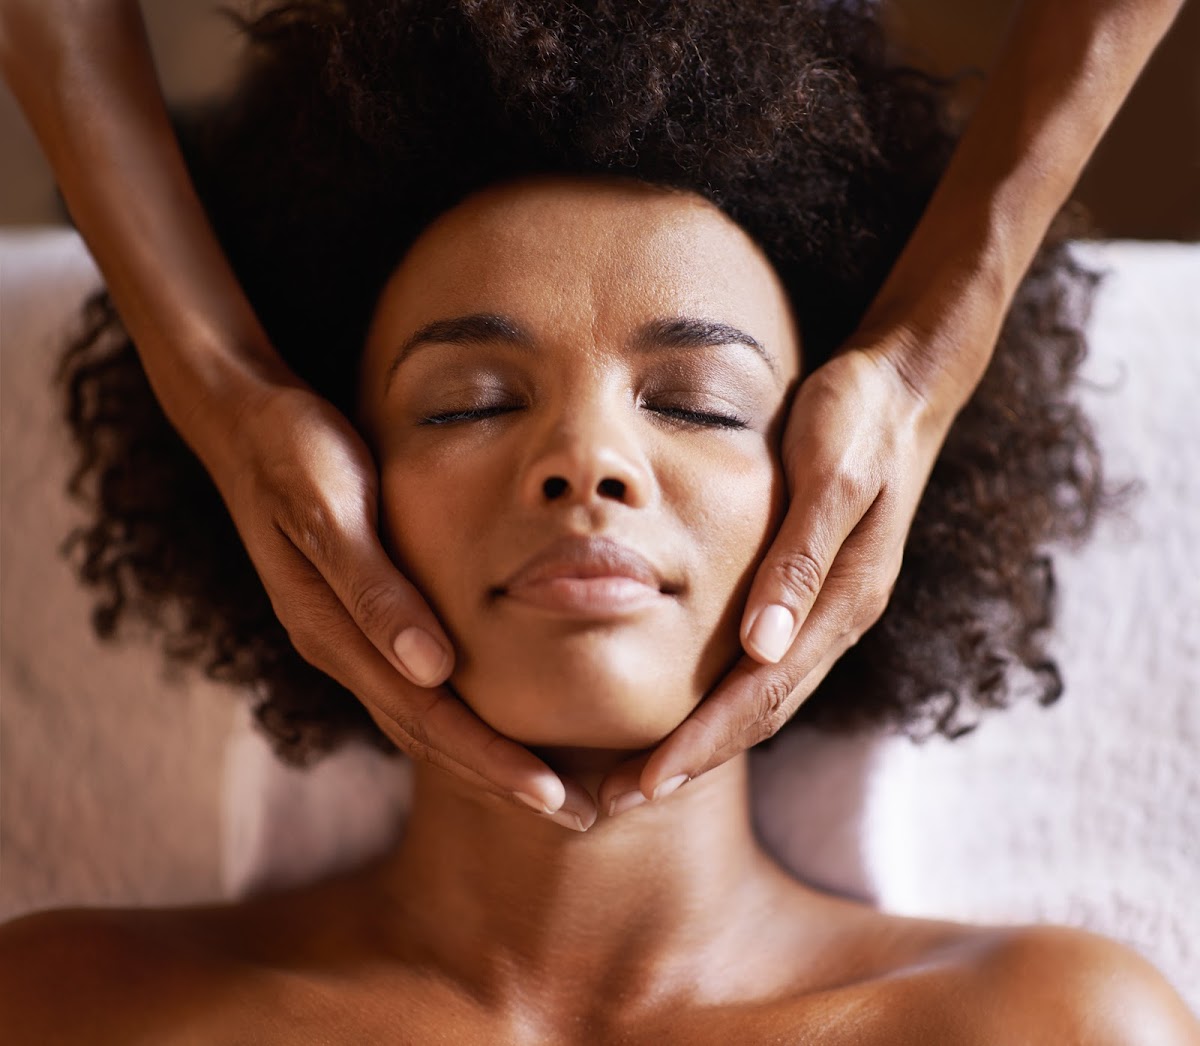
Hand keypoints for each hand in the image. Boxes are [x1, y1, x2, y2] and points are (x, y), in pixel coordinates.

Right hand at [201, 378, 594, 828]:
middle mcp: (341, 648)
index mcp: (335, 632)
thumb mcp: (329, 506)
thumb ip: (374, 588)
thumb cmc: (293, 451)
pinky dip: (464, 715)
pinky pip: (416, 685)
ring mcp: (347, 637)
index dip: (491, 762)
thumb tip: (431, 670)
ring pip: (424, 718)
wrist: (243, 419)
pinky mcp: (359, 616)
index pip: (428, 719)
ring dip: (486, 758)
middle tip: (581, 816)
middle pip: (429, 736)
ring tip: (553, 789)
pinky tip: (497, 722)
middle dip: (502, 780)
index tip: (553, 798)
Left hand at [598, 345, 953, 812]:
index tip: (645, 783)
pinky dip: (722, 698)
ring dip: (705, 740)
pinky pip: (766, 664)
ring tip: (640, 772)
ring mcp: (829, 610)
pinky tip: (685, 705)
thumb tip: (762, 647)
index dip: (703, 743)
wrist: (902, 384)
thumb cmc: (857, 417)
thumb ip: (801, 559)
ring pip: (764, 696)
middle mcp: (838, 619)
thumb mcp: (830, 474)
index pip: (764, 694)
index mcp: (844, 601)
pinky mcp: (815, 591)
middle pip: (761, 713)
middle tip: (619, 800)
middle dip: (692, 759)